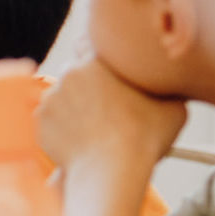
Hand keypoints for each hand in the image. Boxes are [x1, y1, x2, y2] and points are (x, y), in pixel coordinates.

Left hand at [38, 58, 188, 179]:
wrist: (111, 171)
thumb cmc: (145, 138)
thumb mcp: (173, 107)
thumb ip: (166, 87)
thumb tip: (171, 85)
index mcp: (100, 61)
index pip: (93, 44)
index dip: (101, 60)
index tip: (108, 73)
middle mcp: (71, 73)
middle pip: (76, 69)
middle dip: (87, 82)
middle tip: (103, 103)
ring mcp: (52, 96)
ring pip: (62, 93)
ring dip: (74, 103)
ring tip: (95, 125)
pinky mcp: (41, 119)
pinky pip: (52, 116)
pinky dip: (62, 124)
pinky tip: (82, 137)